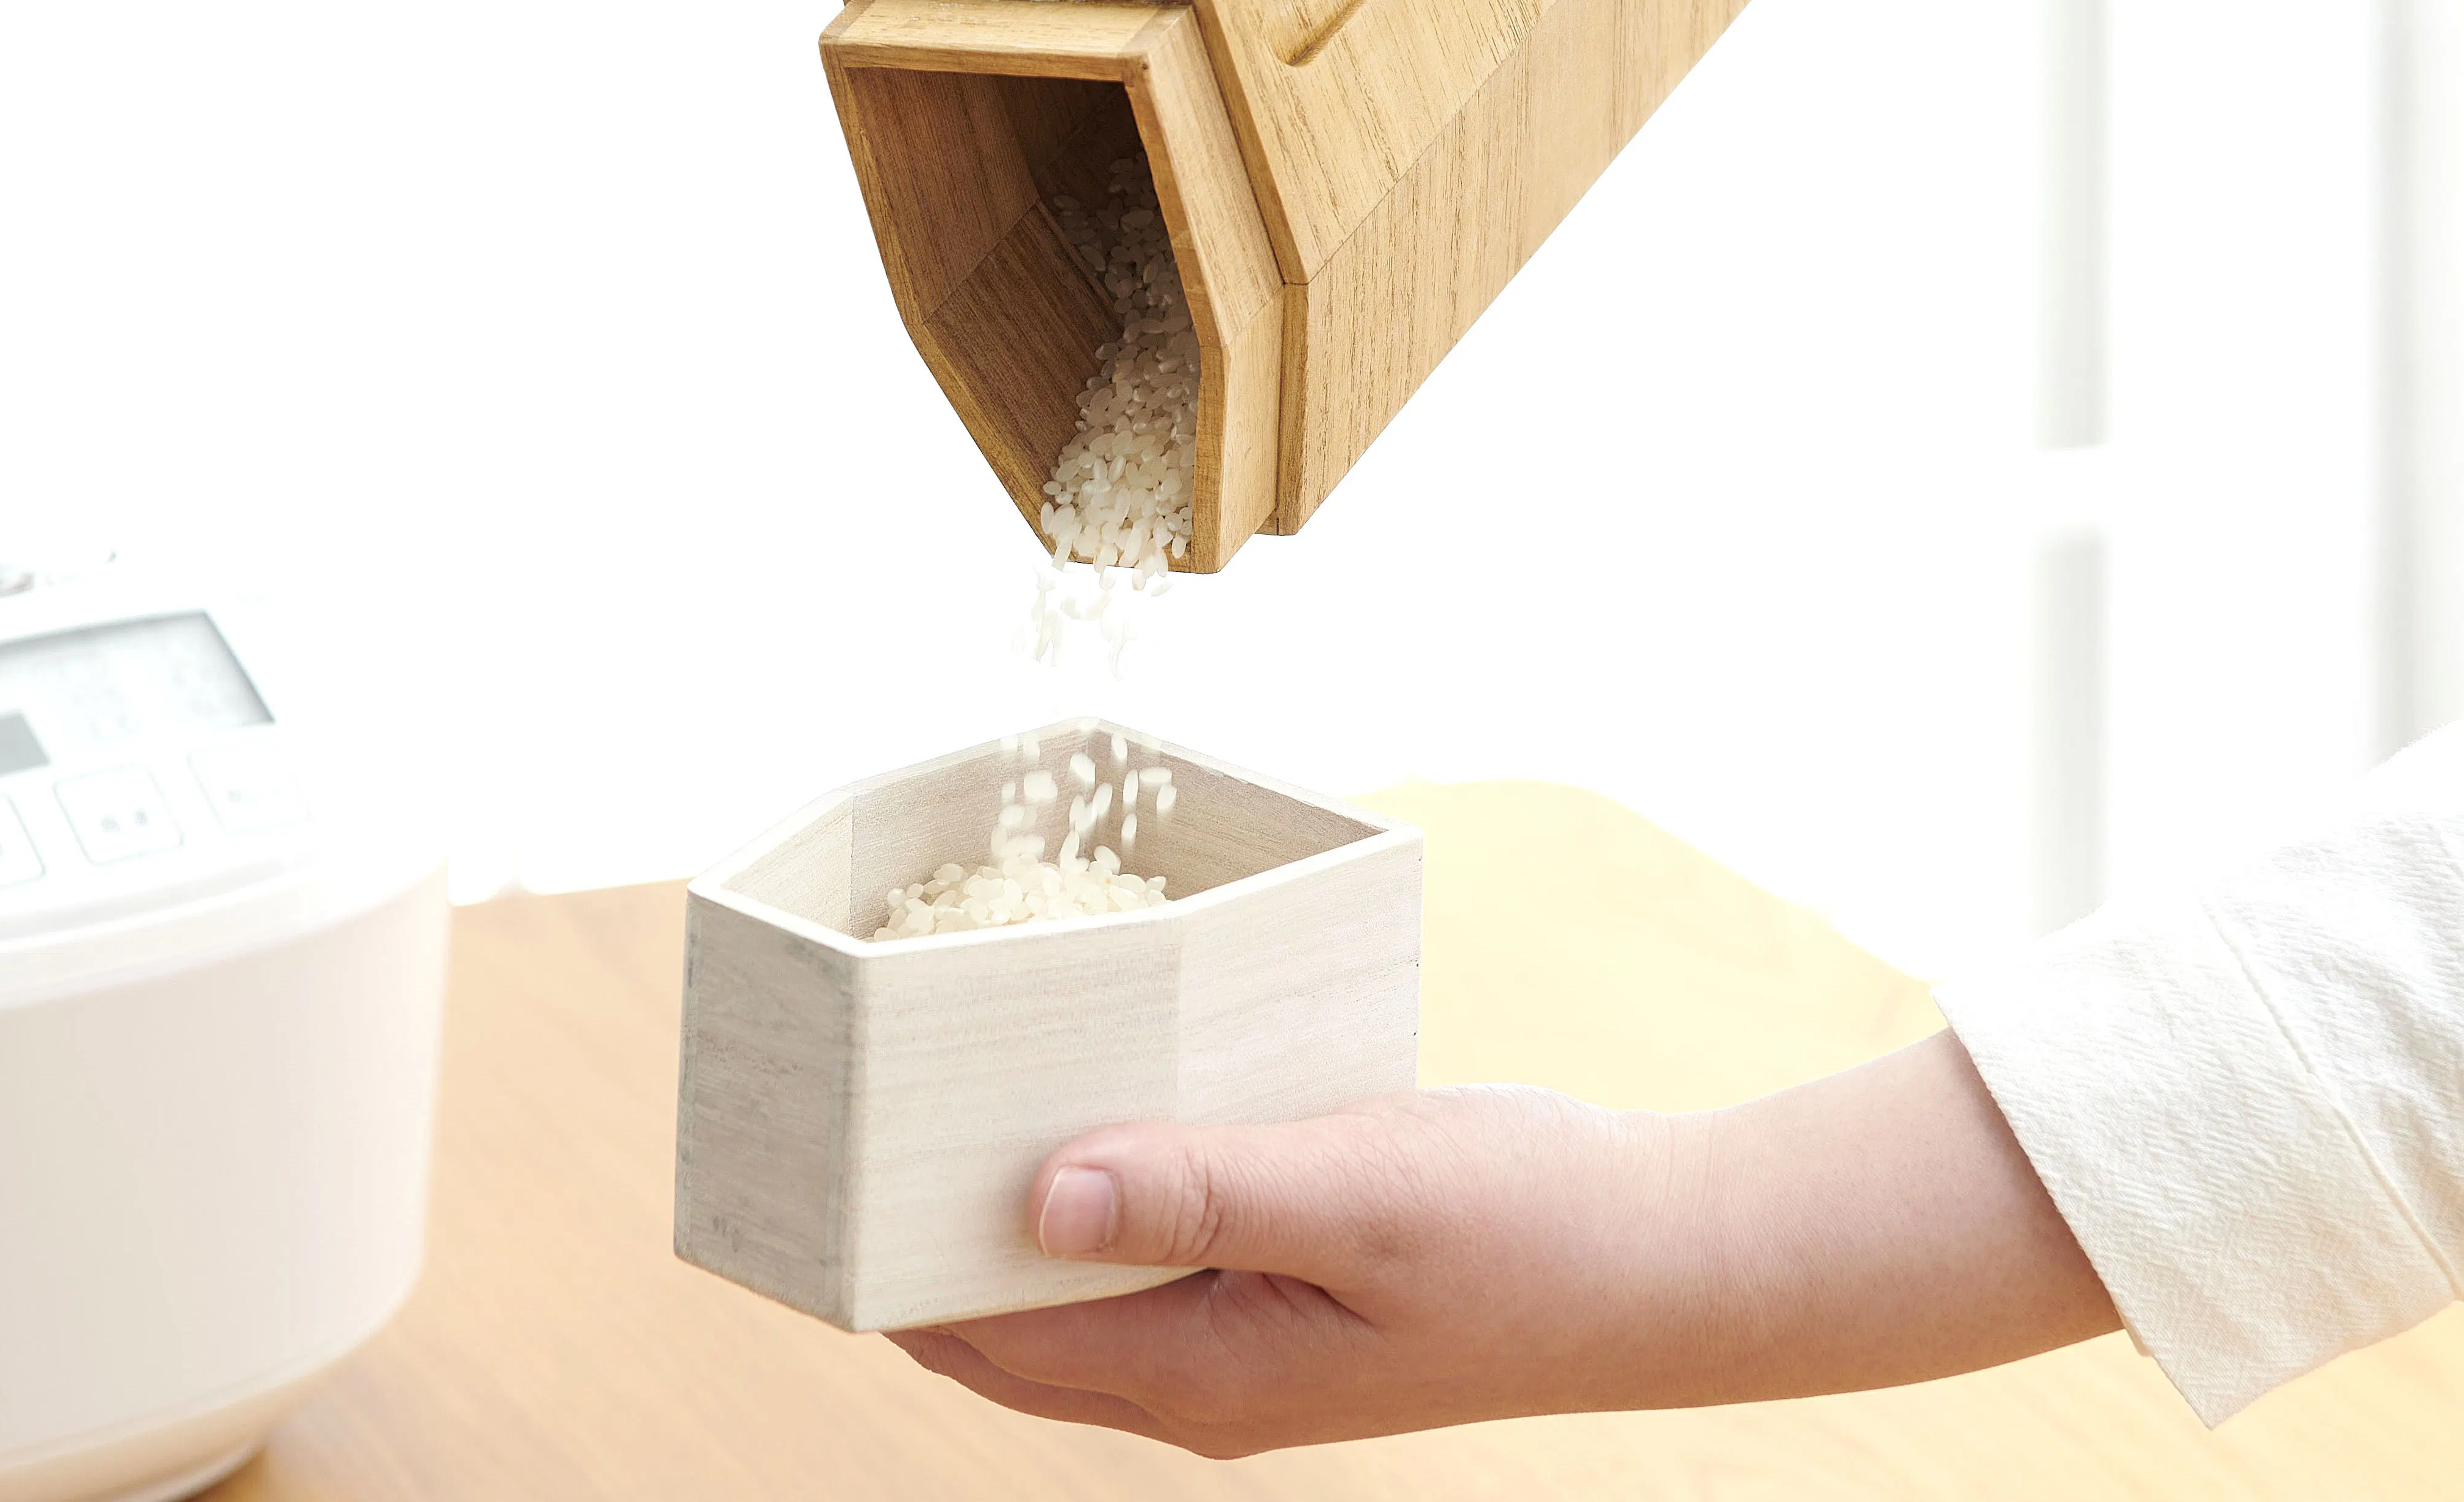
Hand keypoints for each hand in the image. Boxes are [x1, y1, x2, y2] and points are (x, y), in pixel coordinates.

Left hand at [892, 1033, 2117, 1456]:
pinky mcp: (1281, 1282)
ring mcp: (1240, 1334)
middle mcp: (1198, 1372)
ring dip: (995, 1203)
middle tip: (836, 1110)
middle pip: (1000, 1319)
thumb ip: (1197, 1188)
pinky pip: (1144, 1242)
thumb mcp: (1355, 1191)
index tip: (799, 1173)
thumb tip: (1035, 1190)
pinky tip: (1082, 1091)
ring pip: (1069, 1280)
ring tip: (925, 1093)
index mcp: (1195, 1372)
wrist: (1665, 1256)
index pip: (974, 1336)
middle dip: (910, 1234)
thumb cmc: (1526, 1227)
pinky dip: (1091, 1179)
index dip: (871, 1268)